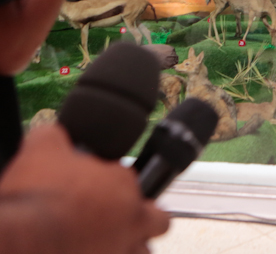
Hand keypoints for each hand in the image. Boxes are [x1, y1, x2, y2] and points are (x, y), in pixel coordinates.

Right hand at [0, 124, 169, 253]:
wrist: (19, 236)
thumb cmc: (32, 197)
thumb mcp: (41, 149)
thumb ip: (56, 136)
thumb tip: (55, 132)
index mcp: (121, 181)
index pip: (131, 179)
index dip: (112, 184)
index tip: (94, 188)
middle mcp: (130, 215)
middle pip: (157, 219)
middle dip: (144, 219)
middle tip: (119, 219)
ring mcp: (121, 246)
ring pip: (143, 249)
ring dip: (133, 245)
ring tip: (111, 242)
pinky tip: (94, 250)